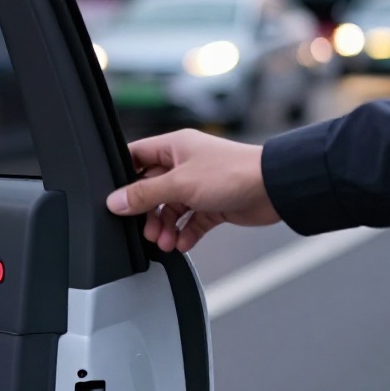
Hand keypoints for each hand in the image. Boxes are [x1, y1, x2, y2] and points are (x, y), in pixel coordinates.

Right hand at [106, 129, 280, 252]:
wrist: (274, 189)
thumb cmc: (233, 173)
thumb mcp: (180, 184)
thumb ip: (145, 194)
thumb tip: (116, 201)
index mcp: (174, 147)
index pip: (137, 157)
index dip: (124, 177)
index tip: (115, 199)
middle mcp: (185, 164)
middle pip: (153, 188)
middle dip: (148, 212)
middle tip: (147, 230)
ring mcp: (200, 185)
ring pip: (172, 208)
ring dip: (167, 227)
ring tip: (166, 242)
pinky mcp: (214, 204)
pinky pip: (192, 221)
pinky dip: (186, 233)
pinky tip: (183, 243)